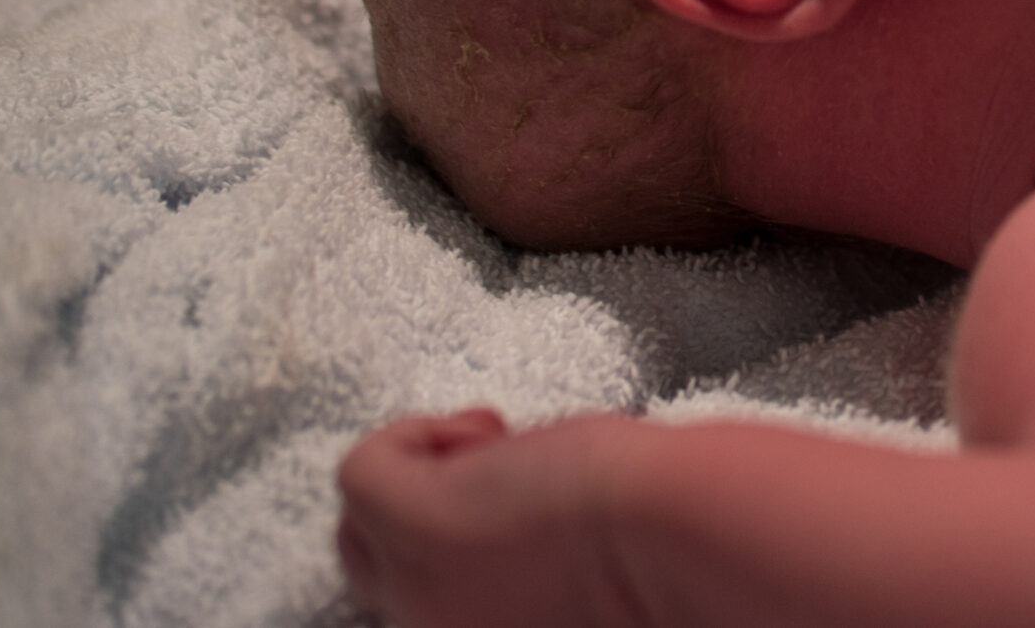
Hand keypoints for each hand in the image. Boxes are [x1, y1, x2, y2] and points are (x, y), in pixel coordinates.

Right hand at [336, 408, 646, 627]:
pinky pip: (359, 471)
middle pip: (377, 574)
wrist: (676, 537)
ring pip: (358, 529)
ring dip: (417, 474)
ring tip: (496, 447)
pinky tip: (483, 429)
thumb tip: (546, 539)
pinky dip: (410, 433)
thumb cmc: (669, 553)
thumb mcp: (591, 582)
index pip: (433, 604)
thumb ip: (551, 573)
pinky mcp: (410, 522)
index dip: (462, 553)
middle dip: (425, 513)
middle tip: (497, 479)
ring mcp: (416, 582)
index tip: (516, 524)